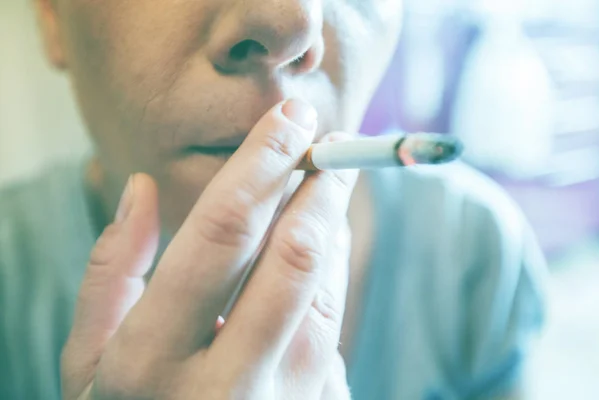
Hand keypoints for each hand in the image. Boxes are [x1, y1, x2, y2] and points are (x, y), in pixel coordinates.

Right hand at [61, 99, 356, 399]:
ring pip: (326, 283)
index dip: (262, 162)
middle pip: (297, 252)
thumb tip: (135, 187)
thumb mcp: (90, 359)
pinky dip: (329, 269)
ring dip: (330, 218)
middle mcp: (226, 382)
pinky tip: (315, 244)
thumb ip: (110, 271)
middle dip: (319, 180)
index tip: (289, 116)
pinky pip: (332, 317)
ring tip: (324, 180)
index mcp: (151, 360)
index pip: (222, 232)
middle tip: (328, 137)